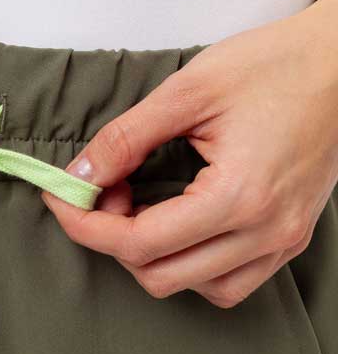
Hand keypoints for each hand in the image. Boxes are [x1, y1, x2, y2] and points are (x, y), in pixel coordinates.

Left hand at [43, 0, 337, 306]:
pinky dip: (193, 265)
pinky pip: (230, 282)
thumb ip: (127, 138)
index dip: (85, 225)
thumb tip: (80, 173)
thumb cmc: (275, 65)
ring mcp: (283, 241)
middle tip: (105, 189)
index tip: (62, 197)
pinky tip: (180, 223)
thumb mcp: (189, 89)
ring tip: (143, 205)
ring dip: (153, 257)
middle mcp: (265, 232)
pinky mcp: (291, 239)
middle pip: (159, 275)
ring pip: (194, 288)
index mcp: (239, 196)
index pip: (138, 243)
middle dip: (114, 239)